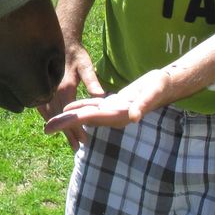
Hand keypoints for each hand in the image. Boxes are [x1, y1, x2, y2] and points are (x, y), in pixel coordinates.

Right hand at [36, 41, 101, 149]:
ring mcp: (45, 91)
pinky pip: (42, 108)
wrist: (60, 41)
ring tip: (69, 142)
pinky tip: (53, 126)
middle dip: (69, 134)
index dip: (77, 129)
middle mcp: (52, 92)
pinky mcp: (41, 89)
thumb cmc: (76, 54)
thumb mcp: (86, 66)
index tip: (84, 141)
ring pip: (50, 116)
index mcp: (64, 89)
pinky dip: (48, 119)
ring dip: (59, 129)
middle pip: (61, 119)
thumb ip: (92, 82)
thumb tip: (103, 96)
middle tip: (78, 148)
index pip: (71, 115)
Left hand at [43, 68, 171, 133]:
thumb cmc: (161, 87)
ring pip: (86, 114)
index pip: (88, 118)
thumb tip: (134, 116)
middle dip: (65, 123)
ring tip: (52, 121)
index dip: (69, 122)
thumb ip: (143, 104)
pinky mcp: (115, 103)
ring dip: (70, 118)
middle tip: (45, 129)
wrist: (169, 85)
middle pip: (83, 119)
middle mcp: (113, 115)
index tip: (53, 127)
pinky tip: (70, 107)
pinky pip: (93, 107)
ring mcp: (113, 110)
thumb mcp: (153, 92)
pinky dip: (81, 107)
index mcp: (118, 114)